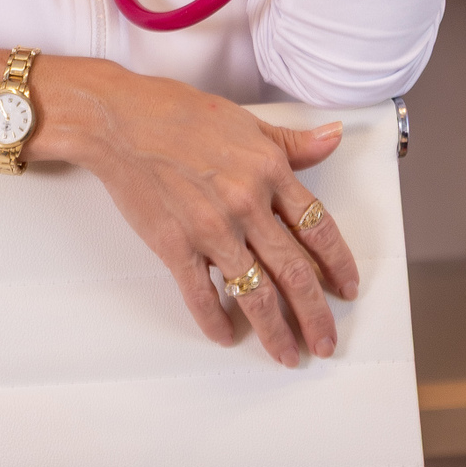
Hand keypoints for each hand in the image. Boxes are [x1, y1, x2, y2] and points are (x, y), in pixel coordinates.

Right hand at [54, 61, 357, 362]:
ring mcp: (211, 229)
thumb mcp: (244, 121)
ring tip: (287, 354)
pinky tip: (224, 334)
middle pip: (295, 271)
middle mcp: (247, 203)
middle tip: (325, 341)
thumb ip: (290, 141)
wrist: (119, 120)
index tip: (346, 287)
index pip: (319, 228)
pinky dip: (215, 321)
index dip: (338, 264)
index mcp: (269, 170)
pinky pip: (202, 296)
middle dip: (315, 314)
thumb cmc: (175, 113)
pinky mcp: (176, 246)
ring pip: (256, 294)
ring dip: (276, 331)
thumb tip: (332, 138)